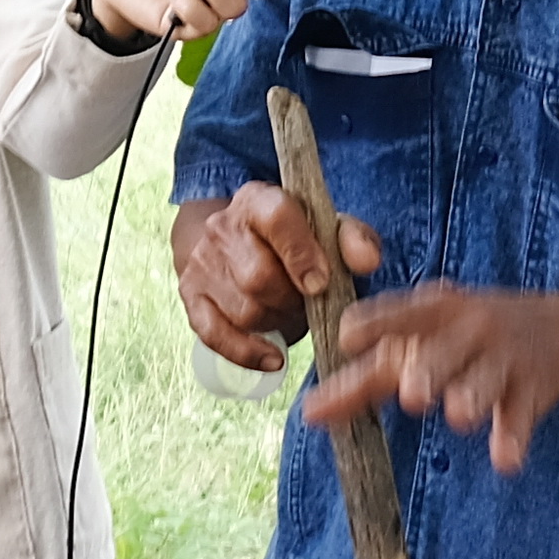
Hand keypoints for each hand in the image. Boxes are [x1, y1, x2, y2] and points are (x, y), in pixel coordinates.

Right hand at [174, 184, 383, 375]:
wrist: (234, 241)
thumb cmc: (291, 239)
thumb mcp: (324, 228)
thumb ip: (352, 239)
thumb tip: (367, 261)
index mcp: (258, 200)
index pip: (277, 218)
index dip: (301, 253)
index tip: (320, 283)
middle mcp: (222, 228)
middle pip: (258, 276)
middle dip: (291, 300)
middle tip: (306, 303)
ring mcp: (202, 264)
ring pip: (243, 310)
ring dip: (276, 323)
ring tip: (289, 315)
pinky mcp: (192, 298)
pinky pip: (215, 335)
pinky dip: (247, 353)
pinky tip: (273, 358)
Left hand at [306, 283, 558, 473]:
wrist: (557, 328)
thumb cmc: (465, 337)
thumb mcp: (423, 339)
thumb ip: (368, 375)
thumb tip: (309, 413)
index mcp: (434, 311)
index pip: (400, 314)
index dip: (375, 324)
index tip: (348, 338)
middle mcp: (469, 329)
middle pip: (444, 353)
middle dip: (429, 371)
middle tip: (413, 395)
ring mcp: (503, 359)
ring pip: (485, 382)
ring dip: (471, 398)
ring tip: (460, 418)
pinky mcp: (532, 390)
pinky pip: (521, 416)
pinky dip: (513, 439)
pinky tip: (505, 461)